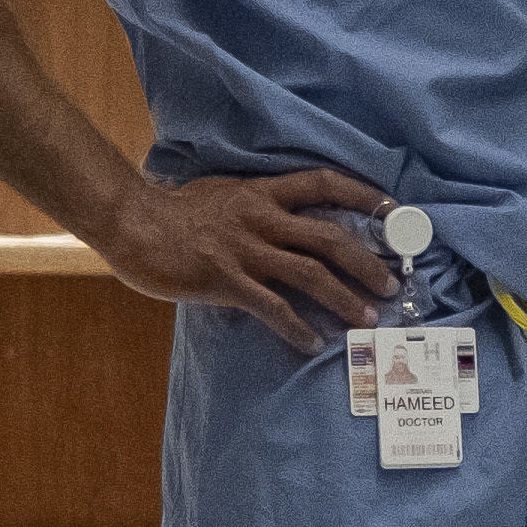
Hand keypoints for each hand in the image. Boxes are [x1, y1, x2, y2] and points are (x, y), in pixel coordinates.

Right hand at [96, 168, 393, 343]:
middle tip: (391, 285)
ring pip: (310, 274)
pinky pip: (272, 306)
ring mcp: (245, 250)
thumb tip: (285, 220)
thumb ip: (258, 204)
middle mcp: (261, 218)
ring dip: (345, 299)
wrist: (131, 222)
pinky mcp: (226, 279)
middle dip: (367, 262)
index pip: (324, 183)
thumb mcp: (224, 193)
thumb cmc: (173, 211)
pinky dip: (297, 327)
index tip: (394, 211)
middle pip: (330, 237)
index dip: (363, 194)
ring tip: (367, 320)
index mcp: (263, 192)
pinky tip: (312, 343)